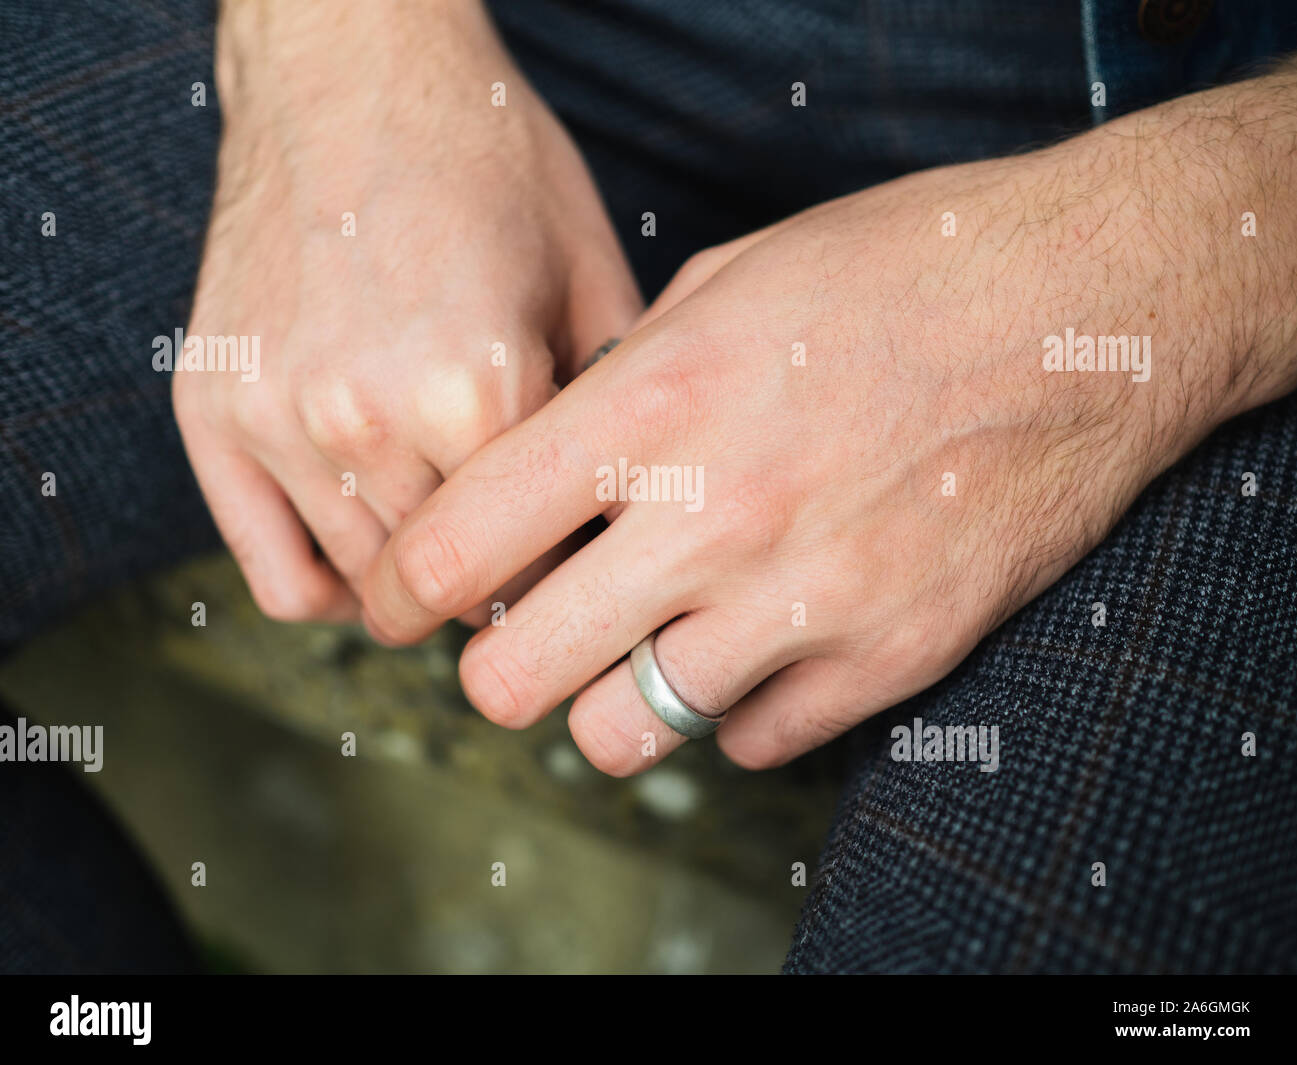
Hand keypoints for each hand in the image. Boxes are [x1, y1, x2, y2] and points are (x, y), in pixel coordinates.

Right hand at [175, 0, 639, 622]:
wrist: (353, 65)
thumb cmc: (486, 159)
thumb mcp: (591, 275)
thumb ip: (611, 411)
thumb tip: (625, 517)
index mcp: (479, 388)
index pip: (543, 560)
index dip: (573, 566)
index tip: (580, 555)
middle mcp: (367, 418)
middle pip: (456, 587)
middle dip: (503, 580)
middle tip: (521, 552)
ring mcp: (279, 419)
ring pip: (371, 588)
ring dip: (420, 587)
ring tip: (452, 543)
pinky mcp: (214, 411)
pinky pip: (273, 574)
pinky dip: (328, 587)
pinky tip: (369, 555)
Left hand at [361, 73, 1296, 772]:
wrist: (1088, 309)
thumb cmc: (900, 274)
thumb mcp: (726, 287)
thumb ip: (620, 386)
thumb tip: (551, 470)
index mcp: (651, 409)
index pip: (458, 546)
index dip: (403, 587)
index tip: (408, 599)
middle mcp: (715, 518)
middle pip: (518, 677)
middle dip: (498, 670)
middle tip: (520, 644)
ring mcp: (806, 603)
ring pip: (626, 735)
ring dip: (609, 705)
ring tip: (637, 655)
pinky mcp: (890, 658)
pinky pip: (754, 745)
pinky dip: (736, 711)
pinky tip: (759, 650)